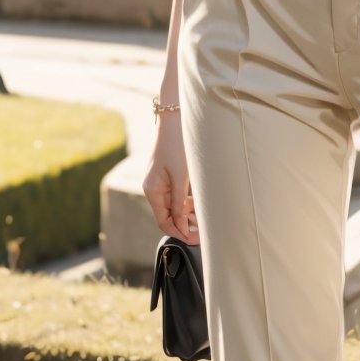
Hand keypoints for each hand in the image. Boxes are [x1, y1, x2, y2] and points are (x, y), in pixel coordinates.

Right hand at [142, 114, 199, 242]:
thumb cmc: (177, 146)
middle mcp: (155, 190)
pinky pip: (178, 197)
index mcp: (153, 191)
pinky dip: (189, 202)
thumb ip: (179, 203)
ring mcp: (162, 184)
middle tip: (206, 231)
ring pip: (176, 208)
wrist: (176, 121)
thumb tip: (181, 226)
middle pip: (170, 217)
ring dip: (190, 214)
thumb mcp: (181, 177)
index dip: (180, 233)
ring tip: (206, 216)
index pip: (164, 222)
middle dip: (187, 225)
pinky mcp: (170, 178)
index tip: (197, 240)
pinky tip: (201, 202)